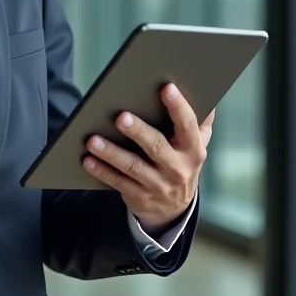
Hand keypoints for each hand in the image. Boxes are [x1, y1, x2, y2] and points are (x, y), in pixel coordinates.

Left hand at [82, 84, 213, 235]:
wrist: (174, 208)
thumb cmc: (181, 162)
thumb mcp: (196, 145)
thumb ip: (201, 122)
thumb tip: (207, 94)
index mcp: (193, 150)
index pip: (188, 125)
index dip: (178, 106)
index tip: (167, 87)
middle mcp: (177, 168)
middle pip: (156, 146)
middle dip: (138, 131)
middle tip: (120, 117)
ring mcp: (158, 185)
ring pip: (132, 166)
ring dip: (111, 153)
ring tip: (93, 140)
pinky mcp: (139, 196)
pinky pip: (118, 182)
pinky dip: (101, 171)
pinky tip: (87, 160)